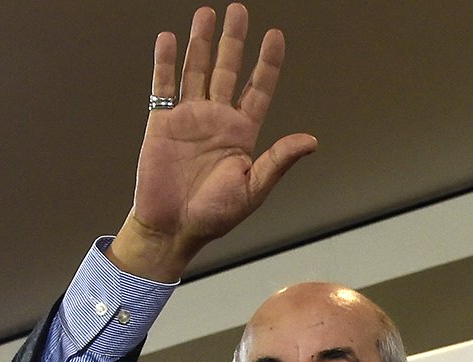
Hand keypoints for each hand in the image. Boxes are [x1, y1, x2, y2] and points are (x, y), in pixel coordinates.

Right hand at [110, 3, 316, 280]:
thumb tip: (311, 140)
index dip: (267, 62)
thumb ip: (279, 161)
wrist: (172, 228)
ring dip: (201, 43)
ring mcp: (189, 118)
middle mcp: (217, 119)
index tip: (275, 35)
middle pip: (228, 70)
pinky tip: (168, 39)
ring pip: (196, 70)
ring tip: (206, 14)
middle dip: (234, 40)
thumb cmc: (214, 216)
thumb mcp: (254, 189)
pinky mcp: (162, 123)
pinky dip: (165, 63)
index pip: (258, 88)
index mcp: (242, 133)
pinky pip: (163, 87)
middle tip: (238, 11)